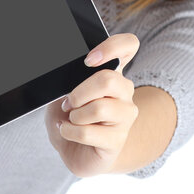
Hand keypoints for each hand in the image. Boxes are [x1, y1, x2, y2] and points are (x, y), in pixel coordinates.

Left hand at [45, 33, 139, 176]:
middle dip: (79, 92)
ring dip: (75, 115)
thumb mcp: (65, 90)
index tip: (89, 60)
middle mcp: (124, 92)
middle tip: (69, 102)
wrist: (72, 149)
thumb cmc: (70, 116)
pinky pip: (88, 132)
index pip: (128, 45)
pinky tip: (68, 131)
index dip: (112, 47)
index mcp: (113, 72)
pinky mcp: (117, 140)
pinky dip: (69, 131)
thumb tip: (65, 75)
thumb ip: (71, 78)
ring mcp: (125, 116)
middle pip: (109, 79)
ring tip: (70, 119)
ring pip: (99, 108)